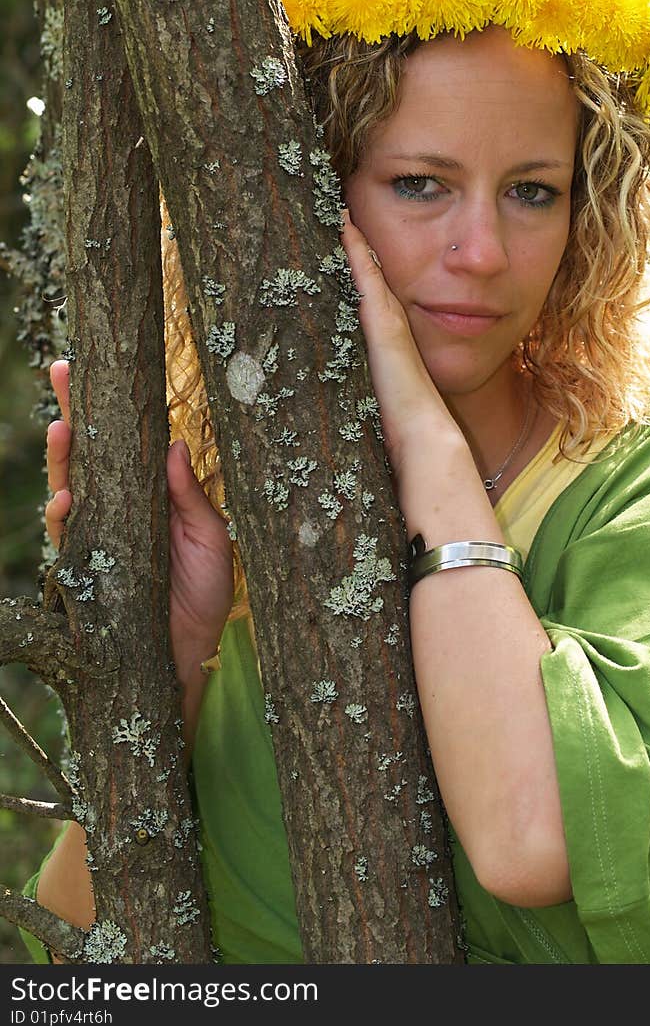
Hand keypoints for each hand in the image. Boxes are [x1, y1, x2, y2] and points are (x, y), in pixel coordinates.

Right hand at [45, 361, 233, 677]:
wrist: (191, 656)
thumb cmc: (206, 596)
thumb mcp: (211, 539)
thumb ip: (191, 496)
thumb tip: (176, 444)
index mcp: (150, 496)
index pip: (125, 444)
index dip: (110, 410)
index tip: (100, 369)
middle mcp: (118, 510)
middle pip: (88, 456)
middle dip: (74, 415)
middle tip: (64, 372)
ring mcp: (97, 538)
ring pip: (69, 490)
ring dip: (63, 461)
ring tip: (62, 429)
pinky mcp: (85, 570)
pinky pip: (66, 541)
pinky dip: (64, 519)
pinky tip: (64, 500)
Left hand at [339, 210, 461, 476]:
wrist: (425, 440)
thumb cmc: (404, 431)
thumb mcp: (386, 402)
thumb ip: (376, 392)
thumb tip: (346, 403)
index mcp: (388, 347)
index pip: (374, 301)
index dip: (364, 274)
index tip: (350, 245)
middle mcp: (392, 329)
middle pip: (375, 280)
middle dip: (360, 250)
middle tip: (342, 212)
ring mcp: (389, 326)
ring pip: (371, 274)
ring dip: (358, 244)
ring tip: (342, 211)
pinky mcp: (385, 328)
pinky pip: (369, 281)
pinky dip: (357, 255)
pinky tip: (344, 227)